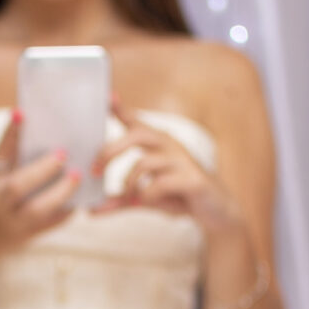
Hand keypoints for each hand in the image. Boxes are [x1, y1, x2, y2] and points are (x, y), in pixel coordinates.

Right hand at [0, 109, 80, 258]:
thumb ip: (12, 159)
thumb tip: (38, 126)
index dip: (10, 133)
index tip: (22, 113)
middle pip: (17, 186)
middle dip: (42, 169)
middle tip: (63, 154)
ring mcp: (12, 222)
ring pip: (37, 209)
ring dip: (61, 192)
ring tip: (77, 175)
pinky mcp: (28, 236)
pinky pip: (51, 224)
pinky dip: (66, 210)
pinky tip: (79, 197)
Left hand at [92, 99, 242, 233]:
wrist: (218, 212)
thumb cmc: (179, 197)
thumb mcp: (145, 199)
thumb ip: (120, 201)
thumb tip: (90, 210)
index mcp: (157, 144)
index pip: (135, 121)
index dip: (119, 108)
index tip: (105, 96)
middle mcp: (170, 146)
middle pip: (136, 135)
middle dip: (111, 150)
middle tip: (94, 170)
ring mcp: (183, 161)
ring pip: (146, 161)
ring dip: (129, 182)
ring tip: (128, 197)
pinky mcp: (193, 179)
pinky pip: (161, 183)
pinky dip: (147, 195)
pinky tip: (146, 202)